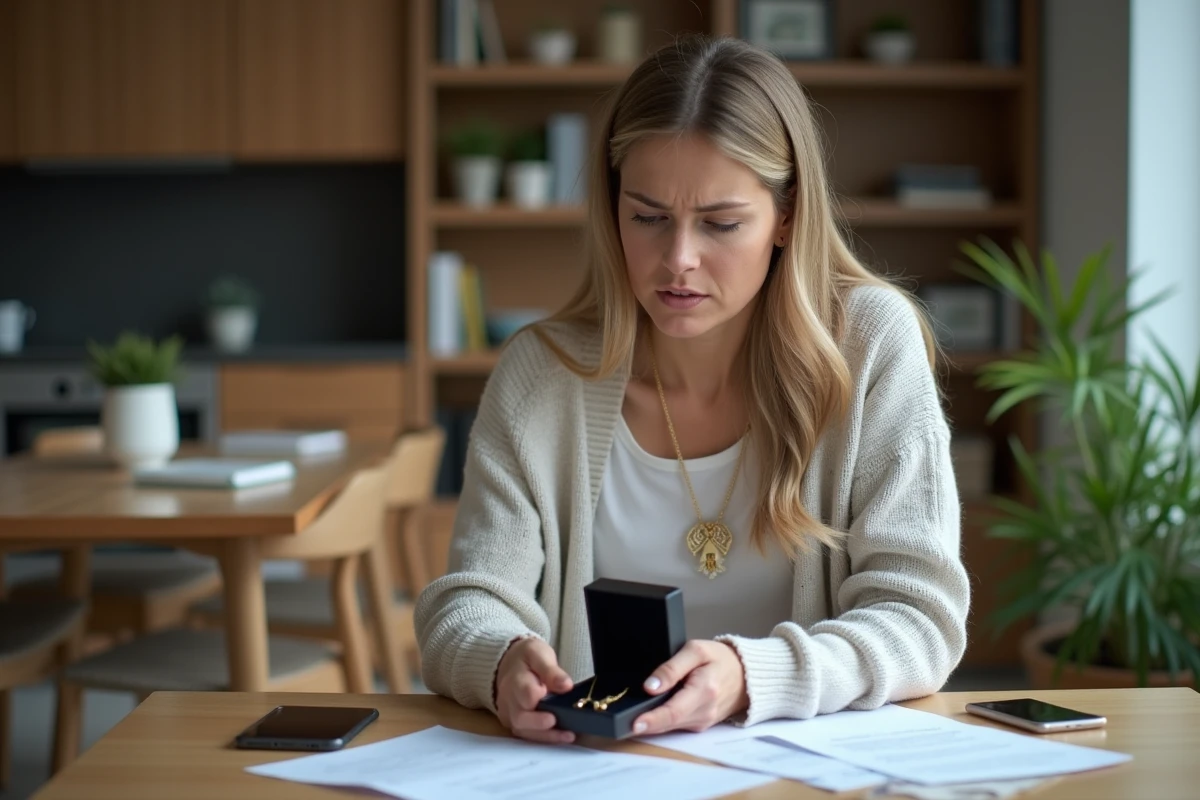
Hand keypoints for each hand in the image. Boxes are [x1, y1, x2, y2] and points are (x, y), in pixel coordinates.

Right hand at [494, 637, 575, 743]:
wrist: (509, 664)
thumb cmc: (527, 658)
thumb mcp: (539, 654)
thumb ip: (551, 670)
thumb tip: (566, 686)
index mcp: (516, 679)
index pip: (525, 693)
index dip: (540, 697)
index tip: (558, 694)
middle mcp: (509, 699)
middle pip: (520, 718)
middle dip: (540, 723)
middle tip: (557, 721)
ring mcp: (509, 713)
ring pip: (523, 730)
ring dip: (546, 735)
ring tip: (568, 735)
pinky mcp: (512, 723)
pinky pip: (525, 734)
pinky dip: (543, 738)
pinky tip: (561, 736)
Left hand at [632, 640, 748, 734]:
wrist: (746, 674)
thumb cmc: (720, 659)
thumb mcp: (696, 650)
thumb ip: (671, 667)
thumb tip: (650, 686)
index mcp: (704, 691)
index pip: (673, 711)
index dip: (652, 719)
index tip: (634, 723)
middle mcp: (704, 711)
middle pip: (669, 723)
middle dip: (645, 725)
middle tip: (620, 725)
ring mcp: (703, 721)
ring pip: (671, 727)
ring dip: (651, 724)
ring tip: (630, 719)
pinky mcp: (700, 724)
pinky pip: (677, 725)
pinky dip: (662, 722)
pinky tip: (649, 715)